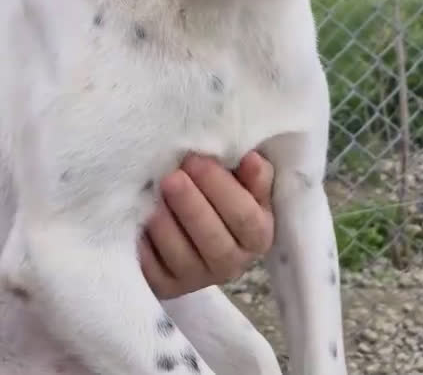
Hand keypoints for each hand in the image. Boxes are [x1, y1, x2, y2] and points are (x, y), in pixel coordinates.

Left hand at [139, 151, 273, 297]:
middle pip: (214, 240)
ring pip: (182, 258)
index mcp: (257, 236)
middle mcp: (232, 263)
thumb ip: (252, 173)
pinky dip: (145, 248)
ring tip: (154, 197)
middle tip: (171, 178)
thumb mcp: (245, 184)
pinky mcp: (168, 287)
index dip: (219, 187)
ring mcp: (198, 278)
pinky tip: (140, 222)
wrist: (198, 227)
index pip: (244, 216)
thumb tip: (252, 159)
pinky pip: (154, 273)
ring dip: (166, 226)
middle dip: (190, 205)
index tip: (195, 159)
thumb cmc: (225, 196)